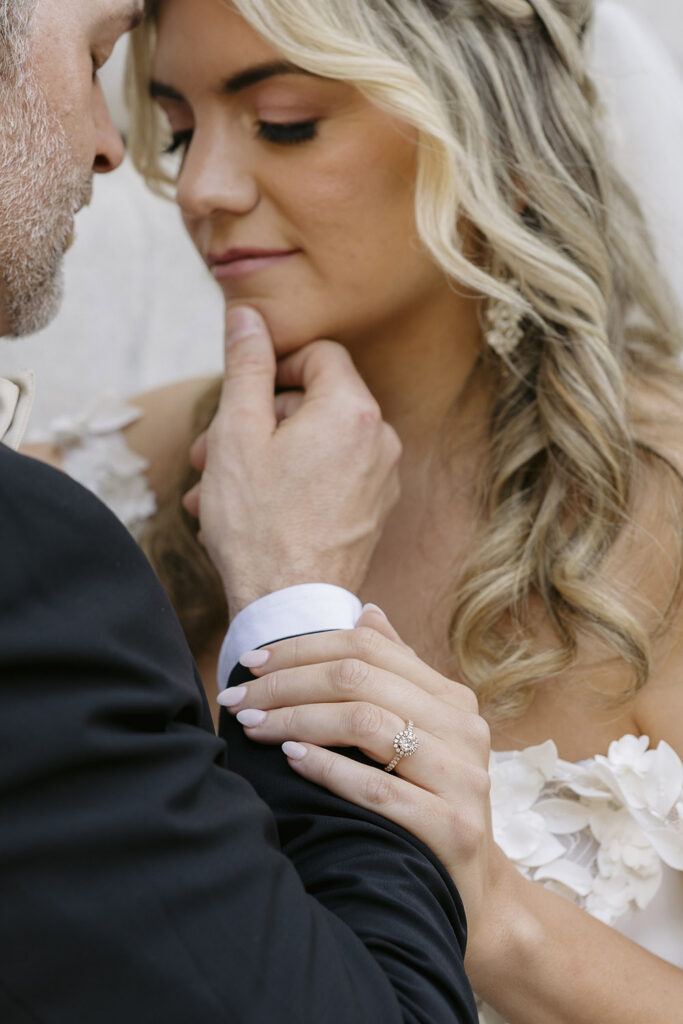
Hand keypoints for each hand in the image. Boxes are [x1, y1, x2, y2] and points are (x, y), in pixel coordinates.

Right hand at [188, 307, 400, 614]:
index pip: (318, 355)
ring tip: (215, 489)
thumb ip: (246, 366)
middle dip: (257, 420)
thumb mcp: (237, 432)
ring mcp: (380, 479)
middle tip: (209, 452)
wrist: (290, 609)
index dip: (273, 368)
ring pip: (316, 443)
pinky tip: (248, 511)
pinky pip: (328, 478)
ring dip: (264, 456)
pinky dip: (291, 483)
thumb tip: (249, 315)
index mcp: (352, 410)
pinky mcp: (372, 512)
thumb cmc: (258, 522)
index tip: (240, 398)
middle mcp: (380, 440)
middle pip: (314, 401)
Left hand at [217, 606, 497, 934]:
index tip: (250, 662)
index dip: (303, 649)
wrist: (474, 893)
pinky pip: (377, 787)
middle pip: (360, 679)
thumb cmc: (430, 803)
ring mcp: (463, 778)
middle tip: (238, 698)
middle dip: (287, 683)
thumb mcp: (421, 732)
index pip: (368, 648)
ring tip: (254, 727)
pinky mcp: (453, 828)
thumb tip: (367, 611)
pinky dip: (327, 768)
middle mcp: (464, 729)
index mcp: (452, 699)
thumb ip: (396, 674)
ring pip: (366, 724)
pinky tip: (290, 757)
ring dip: (297, 719)